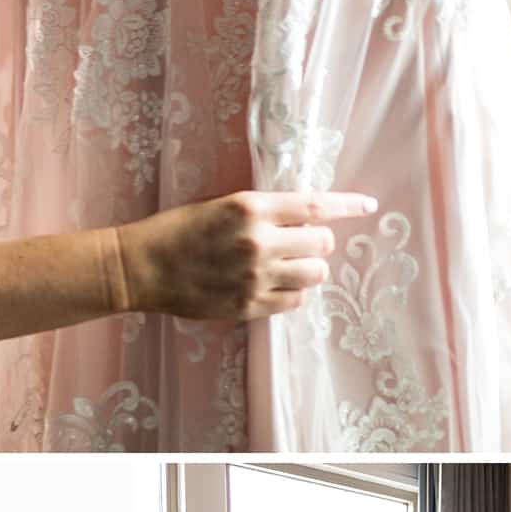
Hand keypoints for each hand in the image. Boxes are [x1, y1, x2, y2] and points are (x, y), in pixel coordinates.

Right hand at [116, 191, 376, 321]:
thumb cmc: (177, 229)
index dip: (348, 206)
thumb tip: (306, 219)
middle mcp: (259, 242)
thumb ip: (263, 211)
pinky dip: (292, 292)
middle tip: (303, 242)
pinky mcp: (249, 306)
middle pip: (322, 243)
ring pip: (314, 274)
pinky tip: (276, 285)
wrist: (142, 267)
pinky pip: (294, 301)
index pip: (316, 206)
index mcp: (251, 208)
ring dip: (308, 268)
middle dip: (319, 241)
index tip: (368, 205)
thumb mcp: (220, 205)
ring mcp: (255, 278)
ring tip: (288, 266)